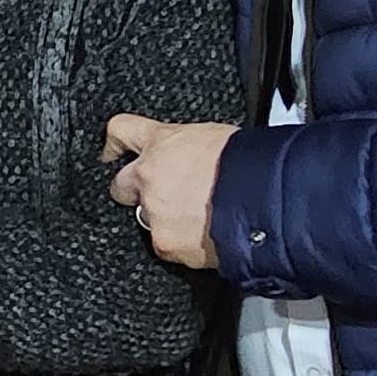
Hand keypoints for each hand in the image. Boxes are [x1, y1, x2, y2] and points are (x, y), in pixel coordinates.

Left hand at [103, 115, 234, 269]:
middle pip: (119, 185)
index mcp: (161, 143)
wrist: (264, 199)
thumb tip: (188, 158)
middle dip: (135, 191)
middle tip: (162, 195)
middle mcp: (148, 177)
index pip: (120, 130)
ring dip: (165, 219)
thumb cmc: (249, 163)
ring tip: (199, 218)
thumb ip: (188, 149)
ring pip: (147, 218)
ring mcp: (153, 212)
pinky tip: (206, 236)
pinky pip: (166, 245)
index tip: (111, 152)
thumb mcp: (215, 139)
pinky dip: (183, 243)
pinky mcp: (164, 243)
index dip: (114, 143)